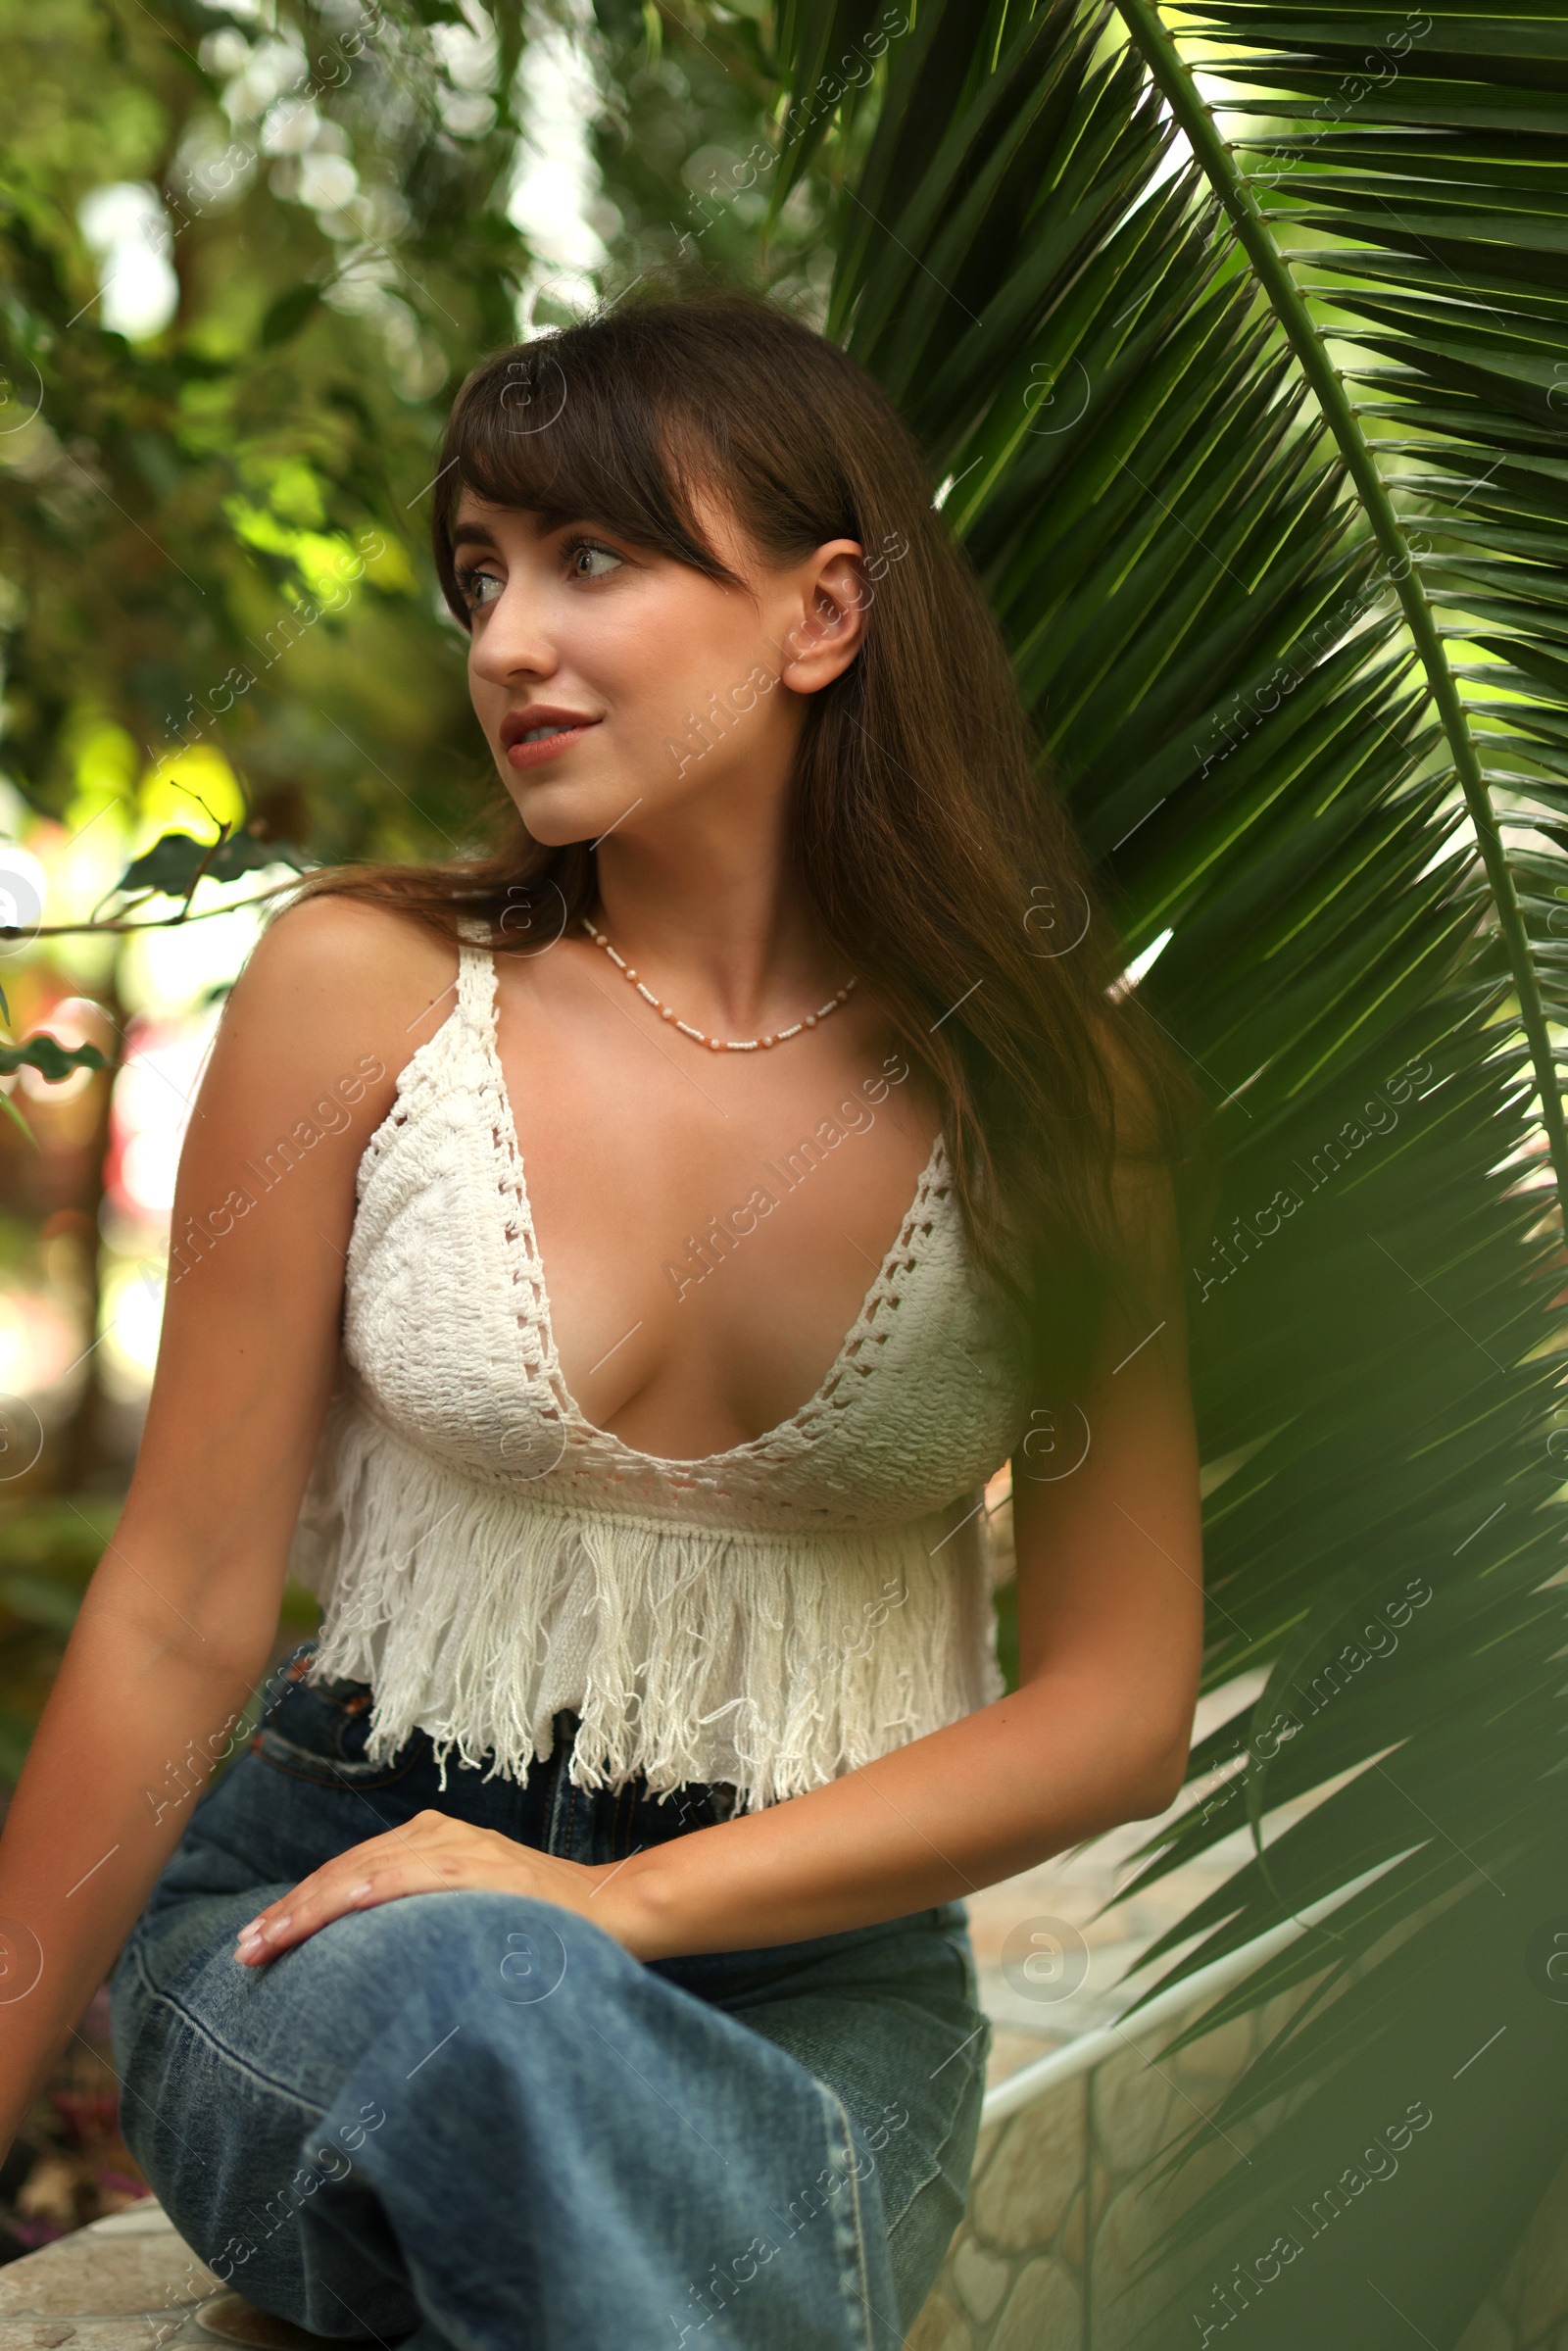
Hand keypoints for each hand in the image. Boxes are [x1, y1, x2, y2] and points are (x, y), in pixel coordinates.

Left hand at [232, 1811, 658, 1966]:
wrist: (616, 1911)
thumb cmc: (543, 1925)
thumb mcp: (475, 1912)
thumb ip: (428, 1917)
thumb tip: (370, 1960)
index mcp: (437, 1841)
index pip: (352, 1870)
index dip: (302, 1903)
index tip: (260, 1938)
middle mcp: (441, 1836)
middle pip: (347, 1869)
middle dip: (290, 1910)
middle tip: (244, 1949)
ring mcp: (460, 1849)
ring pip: (363, 1872)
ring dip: (308, 1908)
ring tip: (264, 1945)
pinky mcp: (479, 1869)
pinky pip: (406, 1877)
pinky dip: (361, 1893)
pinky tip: (328, 1912)